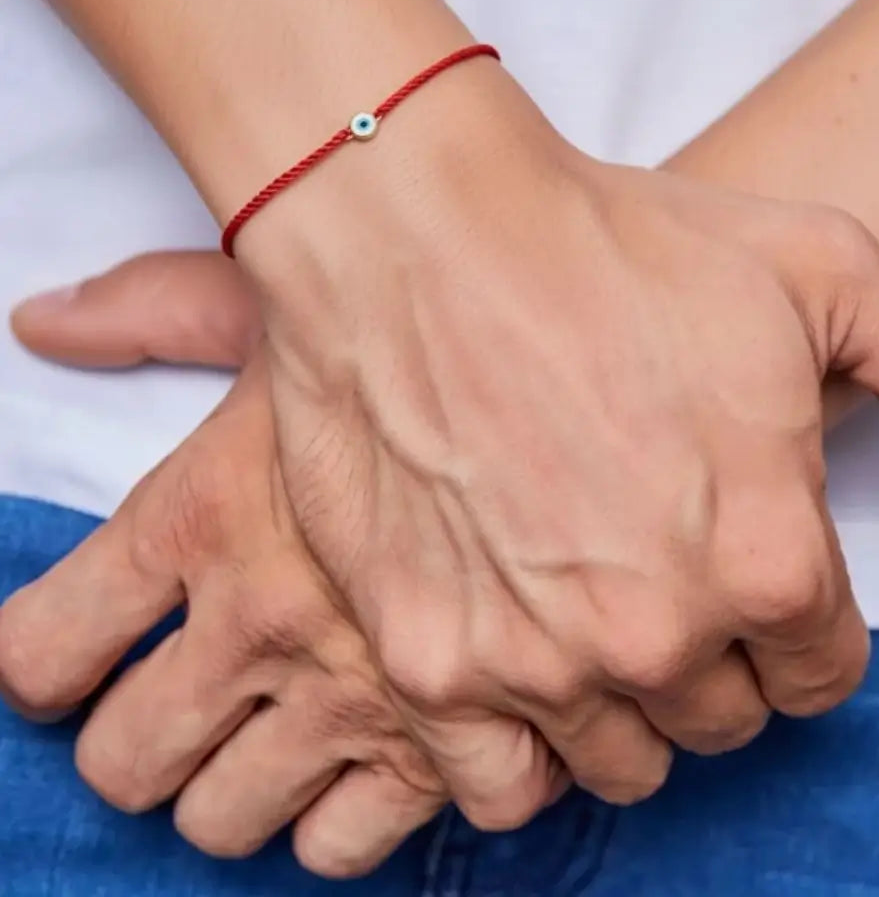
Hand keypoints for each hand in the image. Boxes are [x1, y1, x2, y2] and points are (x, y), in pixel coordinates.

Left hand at [0, 254, 466, 878]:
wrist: (557, 361)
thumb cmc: (420, 327)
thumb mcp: (281, 306)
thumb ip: (159, 312)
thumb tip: (45, 321)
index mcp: (200, 514)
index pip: (48, 647)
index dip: (46, 665)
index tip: (72, 664)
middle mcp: (259, 619)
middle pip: (125, 759)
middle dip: (149, 742)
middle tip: (196, 698)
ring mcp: (344, 693)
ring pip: (226, 819)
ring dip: (243, 786)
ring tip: (289, 728)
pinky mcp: (439, 743)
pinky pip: (347, 844)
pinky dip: (348, 818)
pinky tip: (374, 754)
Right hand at [232, 88, 878, 830]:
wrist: (419, 236)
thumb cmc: (608, 245)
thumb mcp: (822, 264)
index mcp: (765, 555)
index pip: (818, 671)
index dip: (792, 625)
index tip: (750, 580)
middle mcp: (657, 632)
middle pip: (719, 719)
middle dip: (709, 661)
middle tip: (658, 576)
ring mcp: (534, 658)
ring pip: (621, 759)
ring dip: (620, 704)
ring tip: (586, 619)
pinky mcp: (428, 660)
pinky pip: (500, 785)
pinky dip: (521, 754)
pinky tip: (518, 681)